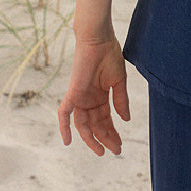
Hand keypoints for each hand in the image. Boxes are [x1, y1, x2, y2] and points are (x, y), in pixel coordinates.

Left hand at [57, 36, 129, 155]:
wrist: (99, 39)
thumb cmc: (109, 55)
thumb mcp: (119, 81)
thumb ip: (121, 100)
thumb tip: (126, 120)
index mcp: (100, 97)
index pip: (105, 120)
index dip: (112, 133)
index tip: (120, 145)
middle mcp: (89, 100)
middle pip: (95, 125)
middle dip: (105, 138)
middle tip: (115, 150)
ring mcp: (80, 97)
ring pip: (82, 124)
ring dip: (91, 138)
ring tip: (101, 151)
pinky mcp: (72, 93)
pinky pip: (64, 113)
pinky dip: (64, 127)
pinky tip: (67, 141)